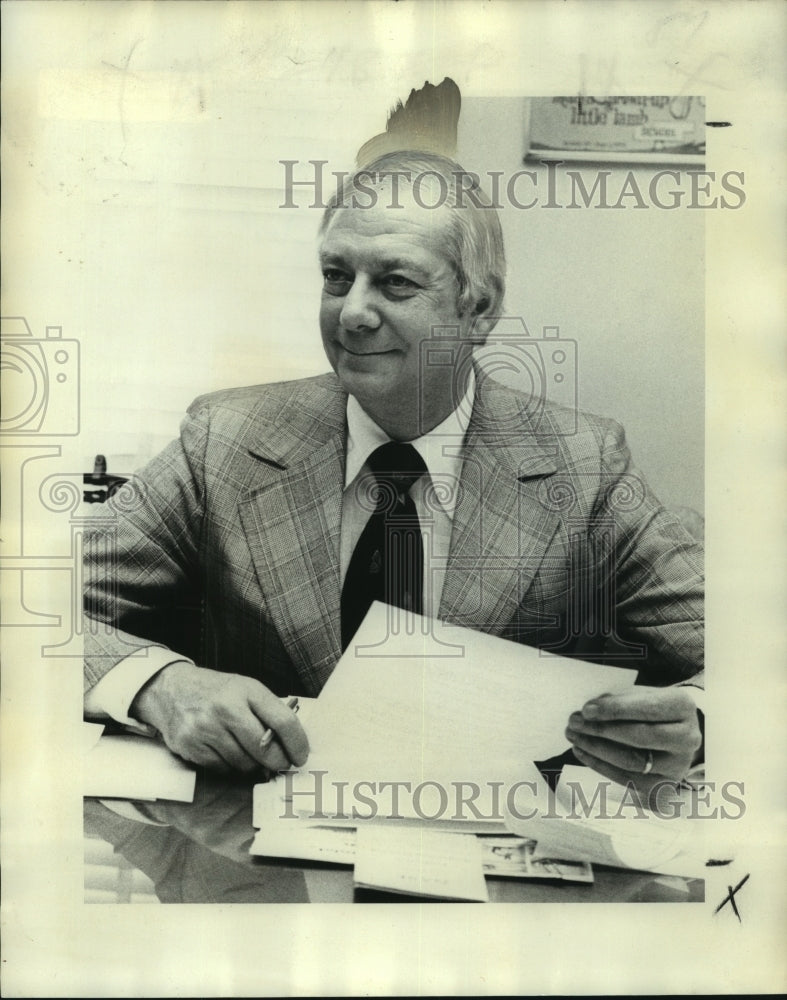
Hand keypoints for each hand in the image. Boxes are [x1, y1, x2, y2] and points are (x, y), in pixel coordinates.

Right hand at [131, 662, 308, 772]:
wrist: (172, 689)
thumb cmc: (217, 692)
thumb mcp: (246, 689)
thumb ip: (268, 712)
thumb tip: (292, 744)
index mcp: (247, 690)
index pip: (283, 721)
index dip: (297, 743)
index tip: (301, 755)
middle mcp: (226, 708)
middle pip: (265, 749)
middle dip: (278, 761)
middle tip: (281, 763)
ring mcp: (206, 728)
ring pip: (244, 764)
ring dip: (253, 764)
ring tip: (249, 753)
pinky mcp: (191, 746)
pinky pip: (223, 769)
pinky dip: (230, 766)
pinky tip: (226, 752)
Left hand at [564, 687, 701, 805]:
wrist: (676, 733)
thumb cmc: (652, 708)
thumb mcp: (641, 694)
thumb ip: (620, 699)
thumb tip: (589, 711)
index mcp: (683, 707)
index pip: (649, 709)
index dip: (615, 709)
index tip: (587, 709)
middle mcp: (687, 738)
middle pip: (640, 737)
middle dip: (601, 730)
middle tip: (574, 722)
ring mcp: (676, 765)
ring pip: (631, 761)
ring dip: (596, 748)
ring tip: (574, 735)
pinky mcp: (661, 784)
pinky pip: (626, 778)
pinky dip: (599, 764)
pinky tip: (582, 751)